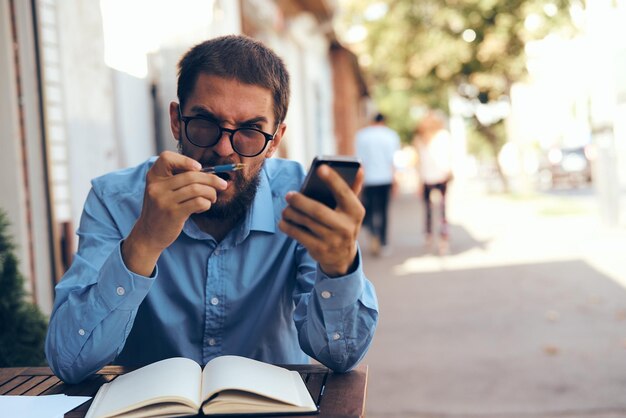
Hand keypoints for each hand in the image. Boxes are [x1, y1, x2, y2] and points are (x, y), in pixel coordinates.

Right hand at [122, 151, 226, 275]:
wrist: (148, 234)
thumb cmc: (161, 209)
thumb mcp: (162, 190)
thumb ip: (178, 179)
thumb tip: (209, 173)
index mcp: (154, 176)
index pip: (166, 158)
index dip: (185, 160)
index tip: (199, 168)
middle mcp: (156, 186)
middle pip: (191, 175)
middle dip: (211, 179)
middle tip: (222, 184)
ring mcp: (164, 200)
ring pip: (197, 189)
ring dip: (211, 193)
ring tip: (213, 198)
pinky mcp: (173, 214)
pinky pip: (198, 202)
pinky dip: (206, 203)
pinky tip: (204, 206)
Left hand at [279, 165, 364, 276]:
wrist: (342, 256)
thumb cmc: (343, 223)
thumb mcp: (351, 209)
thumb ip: (352, 189)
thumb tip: (359, 169)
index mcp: (355, 211)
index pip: (344, 192)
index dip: (333, 180)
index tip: (320, 168)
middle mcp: (346, 227)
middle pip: (318, 210)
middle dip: (300, 201)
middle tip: (289, 195)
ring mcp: (332, 240)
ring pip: (306, 222)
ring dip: (291, 213)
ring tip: (286, 209)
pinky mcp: (319, 250)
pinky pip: (298, 235)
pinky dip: (288, 227)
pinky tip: (284, 221)